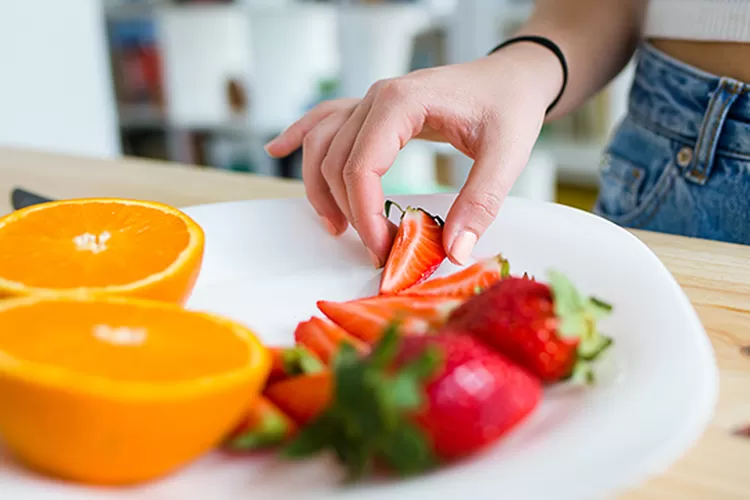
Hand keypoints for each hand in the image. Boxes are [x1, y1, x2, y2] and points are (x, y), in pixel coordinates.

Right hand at [265, 43, 562, 265]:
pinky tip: (278, 148)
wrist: (512, 75)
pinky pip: (326, 119)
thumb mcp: (507, 154)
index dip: (364, 215)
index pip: (361, 167)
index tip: (384, 250)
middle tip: (377, 251)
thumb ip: (481, 202)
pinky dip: (301, 136)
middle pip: (336, 161)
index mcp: (402, 103)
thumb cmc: (510, 107)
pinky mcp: (375, 109)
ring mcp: (371, 100)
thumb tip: (454, 251)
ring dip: (319, 186)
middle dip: (348, 211)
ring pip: (322, 144)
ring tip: (335, 228)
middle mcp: (377, 98)